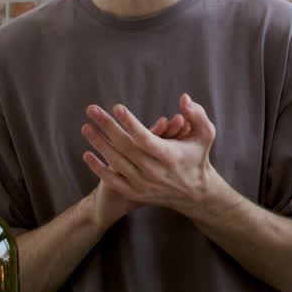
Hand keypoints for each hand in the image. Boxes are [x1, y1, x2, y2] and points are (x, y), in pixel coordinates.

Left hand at [80, 93, 217, 214]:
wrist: (194, 193)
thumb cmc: (198, 157)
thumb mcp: (205, 134)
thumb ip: (197, 115)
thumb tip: (184, 98)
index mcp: (170, 156)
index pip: (145, 138)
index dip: (130, 123)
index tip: (117, 107)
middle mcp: (155, 171)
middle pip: (126, 147)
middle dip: (107, 126)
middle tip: (92, 110)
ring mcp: (143, 183)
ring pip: (116, 162)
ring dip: (99, 144)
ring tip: (86, 127)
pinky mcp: (136, 192)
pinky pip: (113, 180)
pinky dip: (99, 168)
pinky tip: (86, 155)